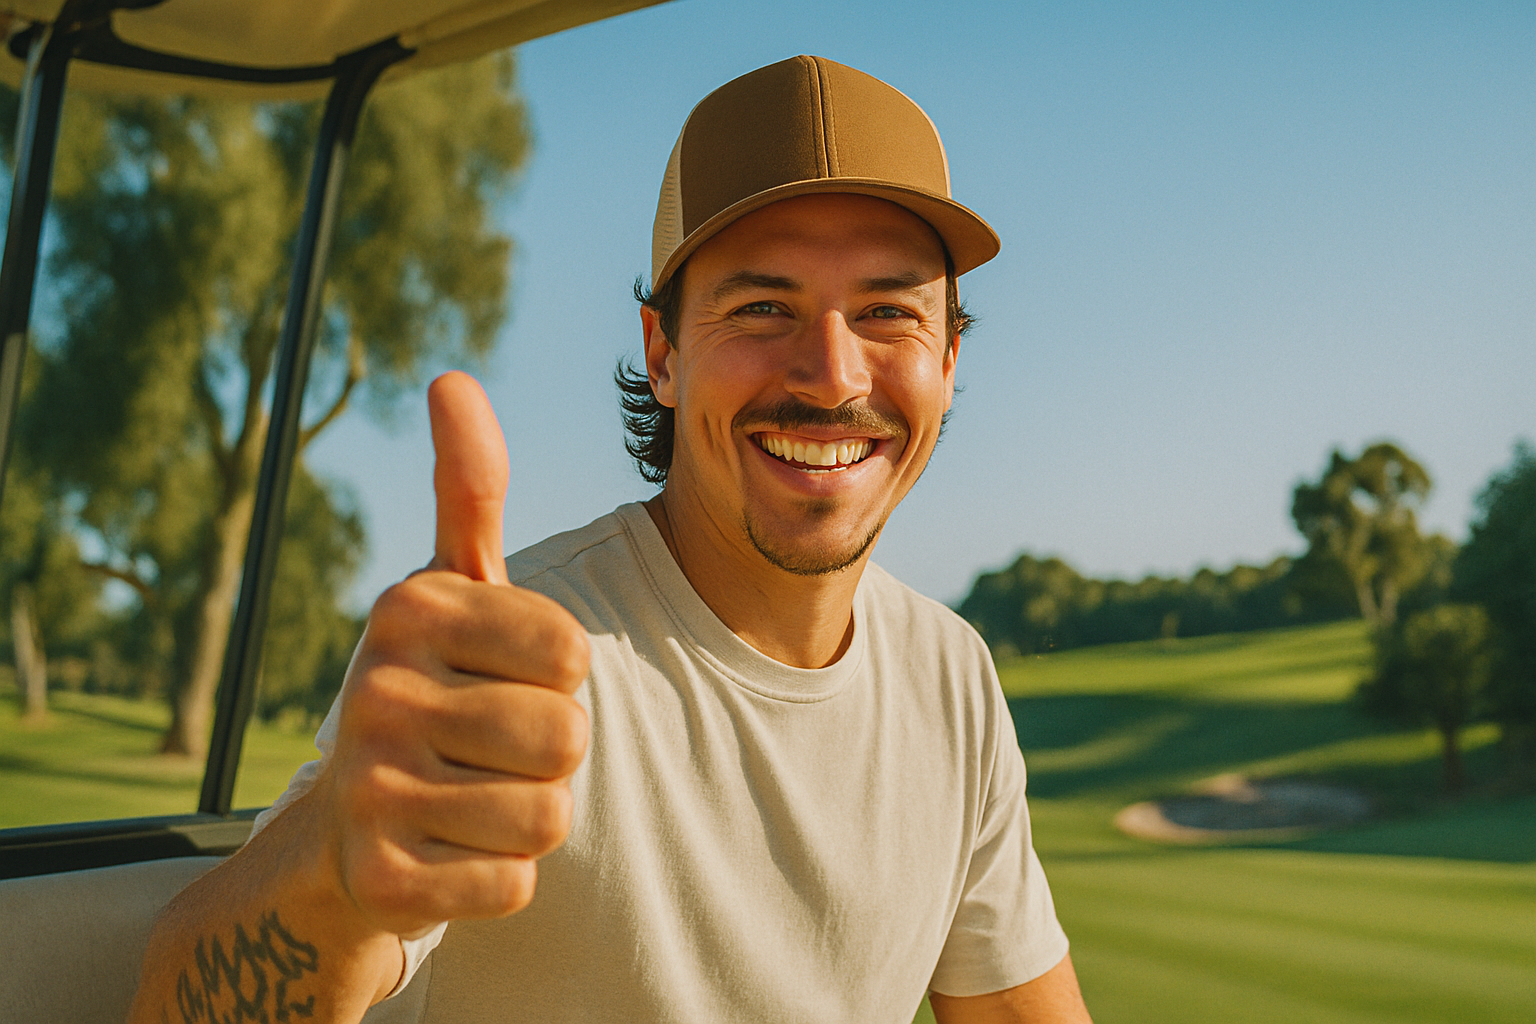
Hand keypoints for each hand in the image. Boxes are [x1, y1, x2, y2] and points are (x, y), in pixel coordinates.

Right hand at [314, 371, 590, 938]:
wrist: (346, 828)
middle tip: (482, 745)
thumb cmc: (431, 689)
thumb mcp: (450, 589)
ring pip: (549, 814)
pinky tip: (447, 851)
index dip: (558, 679)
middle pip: (568, 738)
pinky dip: (500, 876)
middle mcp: (375, 690)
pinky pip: (517, 883)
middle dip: (548, 752)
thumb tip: (452, 378)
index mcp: (408, 608)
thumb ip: (469, 489)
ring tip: (467, 794)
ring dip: (527, 814)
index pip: (574, 655)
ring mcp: (369, 789)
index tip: (497, 678)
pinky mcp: (380, 880)